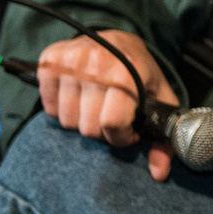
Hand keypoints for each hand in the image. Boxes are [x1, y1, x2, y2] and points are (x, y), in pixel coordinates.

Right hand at [36, 30, 175, 181]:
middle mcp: (97, 63)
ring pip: (66, 121)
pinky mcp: (49, 60)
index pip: (111, 124)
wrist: (119, 39)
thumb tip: (159, 174)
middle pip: (87, 127)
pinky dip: (61, 108)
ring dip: (81, 121)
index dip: (121, 137)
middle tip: (111, 117)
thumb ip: (163, 138)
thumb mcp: (160, 99)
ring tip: (96, 106)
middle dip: (102, 131)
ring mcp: (70, 60)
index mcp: (128, 72)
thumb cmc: (141, 73)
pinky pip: (48, 107)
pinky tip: (78, 96)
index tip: (129, 131)